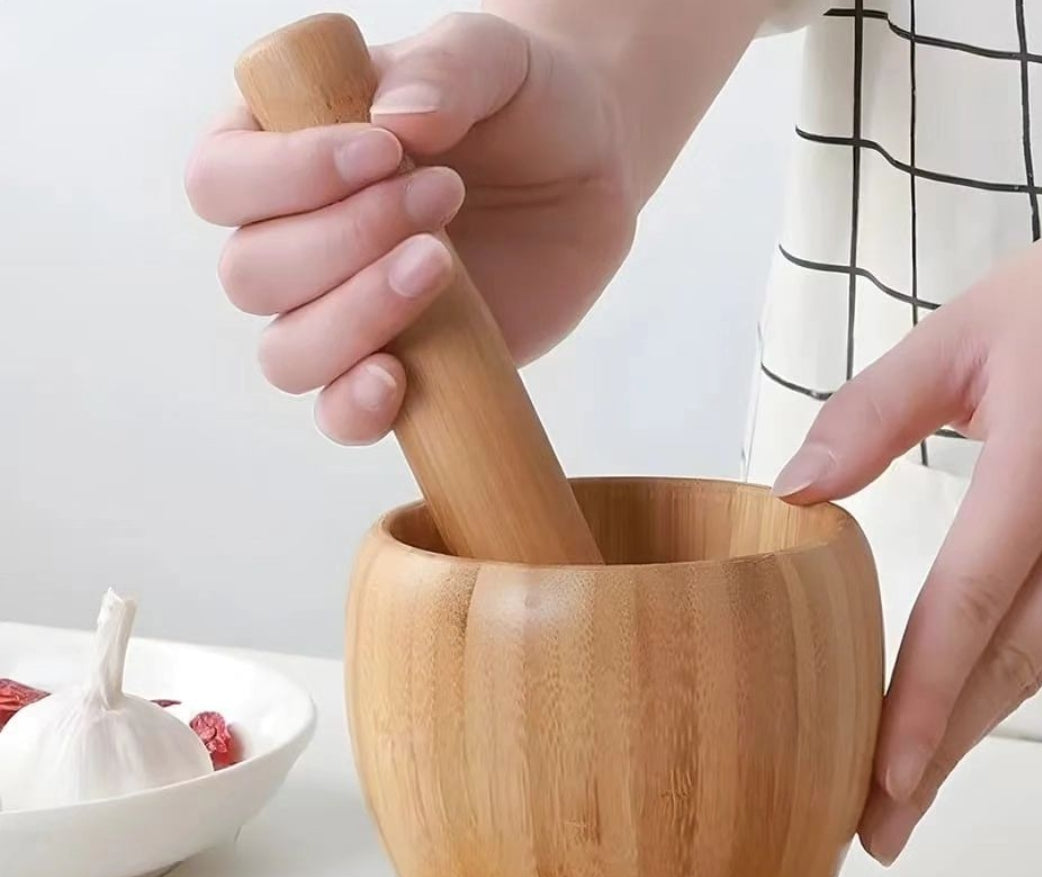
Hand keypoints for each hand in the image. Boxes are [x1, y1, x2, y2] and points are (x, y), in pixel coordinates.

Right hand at [185, 13, 634, 444]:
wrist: (585, 171)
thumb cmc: (522, 101)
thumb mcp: (495, 58)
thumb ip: (445, 68)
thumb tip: (394, 120)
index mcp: (281, 151)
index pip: (220, 179)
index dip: (285, 176)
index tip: (385, 152)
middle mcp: (294, 240)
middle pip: (249, 274)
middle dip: (345, 240)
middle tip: (446, 194)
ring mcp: (339, 315)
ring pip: (286, 354)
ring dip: (354, 318)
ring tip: (441, 265)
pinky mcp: (393, 368)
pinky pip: (338, 415)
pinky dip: (356, 408)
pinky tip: (399, 380)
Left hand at [772, 226, 1041, 864]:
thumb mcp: (963, 333)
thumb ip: (873, 410)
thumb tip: (793, 492)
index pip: (970, 606)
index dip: (924, 703)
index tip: (880, 782)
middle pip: (1016, 660)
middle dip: (947, 750)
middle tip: (882, 827)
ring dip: (978, 727)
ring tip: (910, 789)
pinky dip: (1014, 677)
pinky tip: (968, 711)